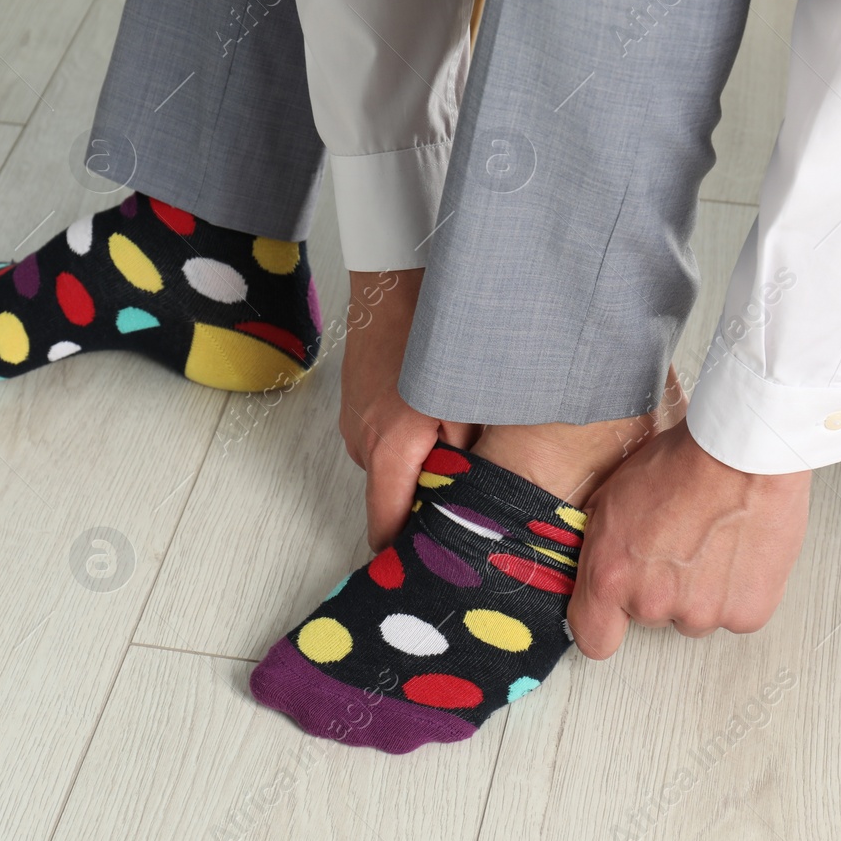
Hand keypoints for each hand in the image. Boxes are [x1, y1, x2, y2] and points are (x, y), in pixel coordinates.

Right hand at [339, 269, 479, 549]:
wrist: (397, 266)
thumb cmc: (437, 327)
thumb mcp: (477, 398)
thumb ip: (475, 459)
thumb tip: (484, 506)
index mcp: (389, 445)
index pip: (388, 526)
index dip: (414, 554)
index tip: (440, 573)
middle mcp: (362, 439)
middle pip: (396, 498)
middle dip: (430, 504)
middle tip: (475, 508)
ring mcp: (355, 420)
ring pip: (395, 466)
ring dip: (425, 464)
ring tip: (463, 444)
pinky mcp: (358, 402)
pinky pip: (388, 437)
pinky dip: (413, 438)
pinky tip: (441, 413)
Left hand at [567, 420, 810, 657]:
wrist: (742, 453)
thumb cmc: (680, 463)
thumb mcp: (610, 497)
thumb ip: (600, 546)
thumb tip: (594, 568)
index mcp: (610, 578)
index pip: (594, 639)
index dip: (603, 624)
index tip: (612, 614)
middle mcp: (653, 603)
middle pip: (650, 617)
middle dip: (659, 589)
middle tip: (676, 546)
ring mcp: (703, 613)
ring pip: (695, 615)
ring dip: (700, 591)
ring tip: (711, 543)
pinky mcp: (747, 613)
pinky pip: (735, 613)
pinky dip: (737, 590)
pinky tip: (737, 551)